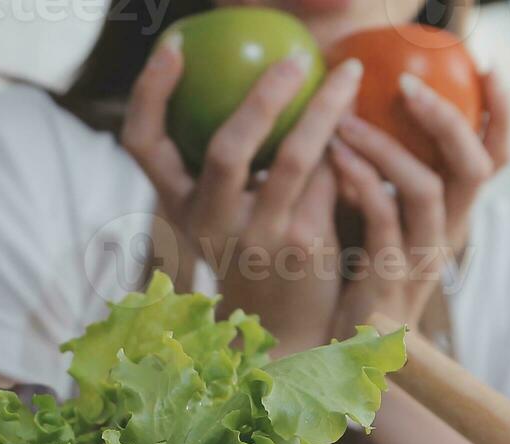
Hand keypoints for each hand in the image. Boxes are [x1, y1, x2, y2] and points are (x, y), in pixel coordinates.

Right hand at [120, 40, 365, 348]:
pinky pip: (331, 179)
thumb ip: (229, 163)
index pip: (142, 142)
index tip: (174, 46)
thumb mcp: (222, 215)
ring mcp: (258, 239)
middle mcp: (209, 224)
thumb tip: (256, 73)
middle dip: (263, 95)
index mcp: (179, 205)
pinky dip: (347, 149)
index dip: (150, 92)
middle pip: (226, 149)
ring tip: (349, 74)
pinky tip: (368, 126)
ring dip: (325, 108)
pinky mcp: (305, 246)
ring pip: (295, 158)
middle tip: (297, 59)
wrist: (285, 331)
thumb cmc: (254, 254)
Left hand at [328, 68, 509, 331]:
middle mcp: (447, 232)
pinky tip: (335, 157)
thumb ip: (380, 165)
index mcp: (452, 212)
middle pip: (475, 168)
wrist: (345, 344)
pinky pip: (382, 219)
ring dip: (386, 147)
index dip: (500, 114)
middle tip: (409, 85)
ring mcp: (421, 257)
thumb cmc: (355, 266)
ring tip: (345, 120)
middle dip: (448, 120)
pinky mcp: (387, 276)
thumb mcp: (378, 210)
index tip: (488, 68)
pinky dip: (361, 182)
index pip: (495, 157)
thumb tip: (358, 99)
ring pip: (426, 189)